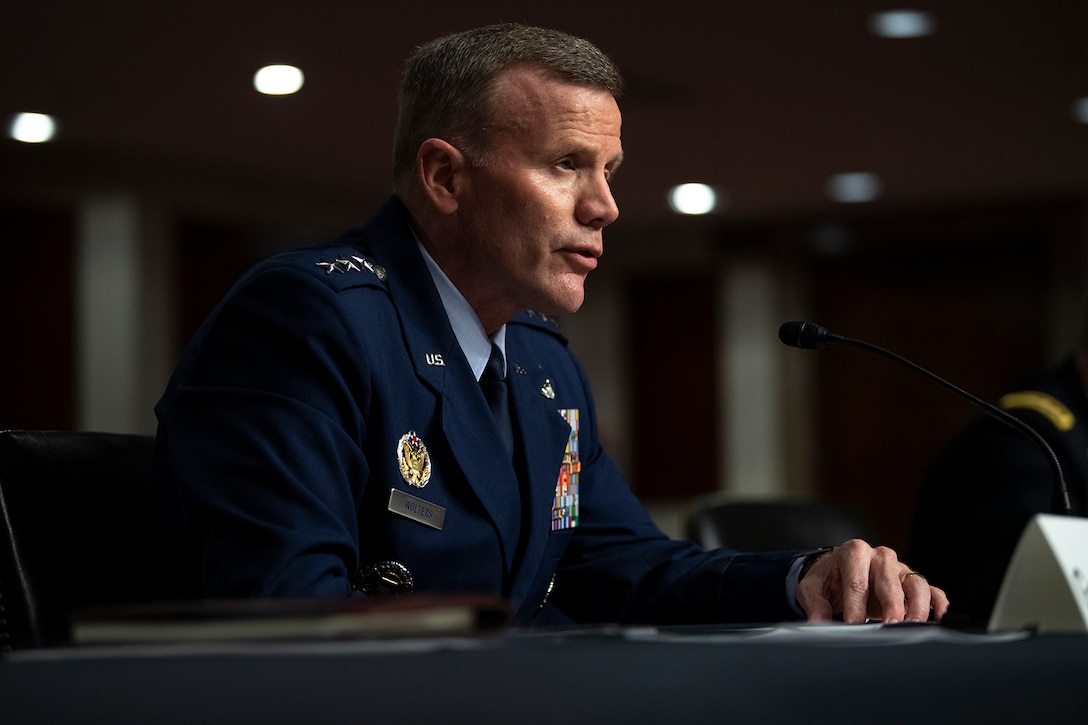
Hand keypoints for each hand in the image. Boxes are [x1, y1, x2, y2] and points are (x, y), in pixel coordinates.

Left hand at [796, 539, 948, 623]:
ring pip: (916, 585)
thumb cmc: (828, 578)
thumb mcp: (812, 588)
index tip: (853, 626)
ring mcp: (900, 569)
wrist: (837, 570)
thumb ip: (815, 605)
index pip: (857, 582)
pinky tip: (937, 619)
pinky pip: (932, 591)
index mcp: (854, 553)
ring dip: (917, 608)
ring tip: (912, 629)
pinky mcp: (913, 582)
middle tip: (889, 628)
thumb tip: (818, 625)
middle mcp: (880, 557)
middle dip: (891, 607)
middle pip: (890, 582)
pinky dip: (938, 605)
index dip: (856, 607)